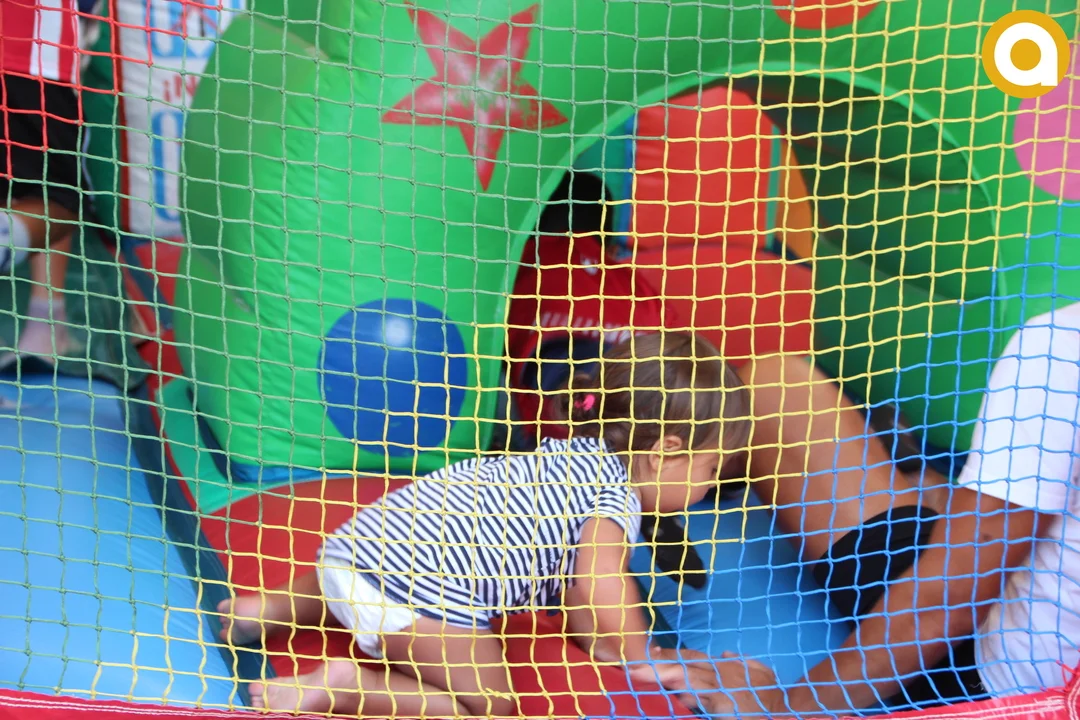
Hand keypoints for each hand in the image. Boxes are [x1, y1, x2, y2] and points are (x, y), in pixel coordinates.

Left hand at [646, 647, 782, 716]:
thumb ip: (741, 661)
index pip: (690, 657)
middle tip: (634, 662)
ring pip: (686, 677)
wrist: (787, 709)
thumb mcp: (758, 672)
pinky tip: (670, 690)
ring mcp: (720, 686)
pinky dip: (685, 691)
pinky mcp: (723, 701)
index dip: (668, 654)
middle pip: (683, 664)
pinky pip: (700, 695)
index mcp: (722, 666)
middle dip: (659, 662)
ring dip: (664, 674)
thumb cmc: (770, 694)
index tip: (648, 652)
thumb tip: (726, 653)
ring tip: (642, 673)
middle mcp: (718, 672)